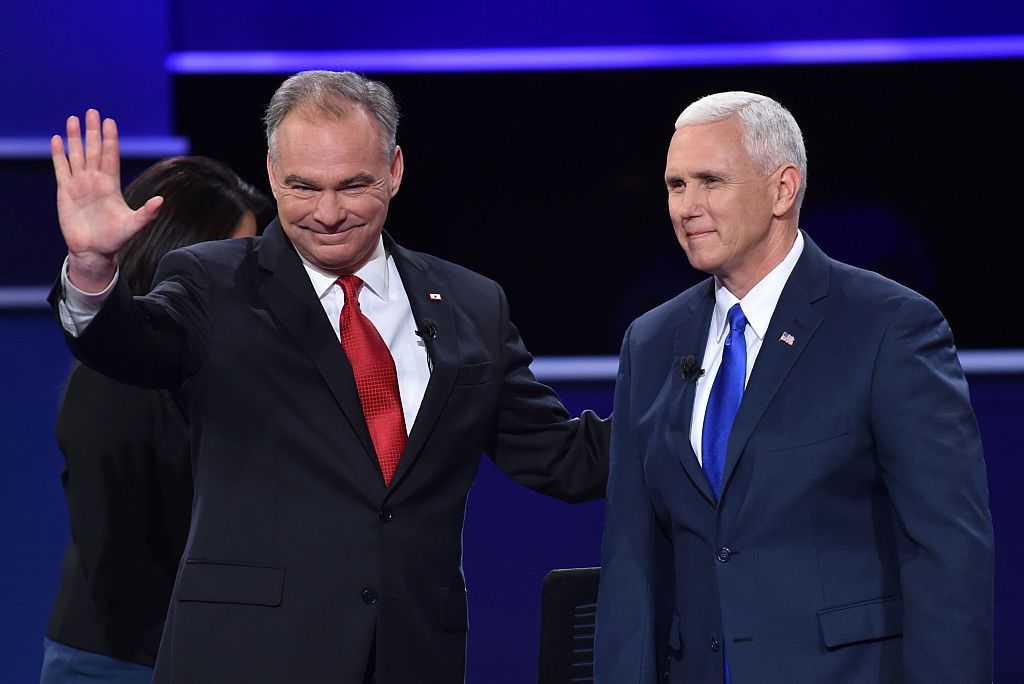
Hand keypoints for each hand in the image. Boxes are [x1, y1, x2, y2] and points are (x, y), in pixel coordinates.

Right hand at [51, 109, 163, 291]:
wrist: (93, 250)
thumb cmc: (114, 239)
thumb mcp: (134, 225)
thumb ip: (147, 213)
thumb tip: (161, 201)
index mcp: (111, 185)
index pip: (110, 156)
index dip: (110, 139)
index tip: (110, 122)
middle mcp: (95, 180)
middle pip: (93, 150)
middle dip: (92, 131)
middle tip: (92, 111)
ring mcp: (79, 184)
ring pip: (76, 155)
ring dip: (74, 137)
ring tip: (73, 118)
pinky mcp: (65, 191)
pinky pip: (61, 168)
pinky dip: (59, 154)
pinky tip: (57, 139)